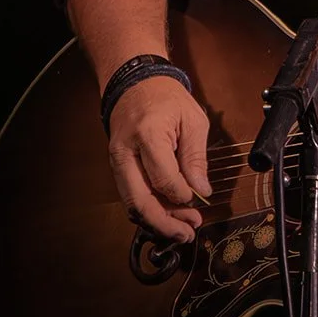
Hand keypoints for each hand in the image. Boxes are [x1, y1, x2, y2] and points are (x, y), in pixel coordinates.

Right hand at [106, 77, 211, 242]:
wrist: (136, 84)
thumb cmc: (166, 99)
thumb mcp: (193, 121)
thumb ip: (196, 158)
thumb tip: (201, 190)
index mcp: (148, 134)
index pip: (163, 178)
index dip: (182, 195)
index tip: (199, 199)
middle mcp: (125, 152)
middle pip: (140, 200)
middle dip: (165, 222)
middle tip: (187, 232)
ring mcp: (116, 161)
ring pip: (133, 203)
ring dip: (157, 220)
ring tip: (182, 228)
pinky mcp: (117, 168)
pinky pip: (132, 195)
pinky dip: (150, 208)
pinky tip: (169, 214)